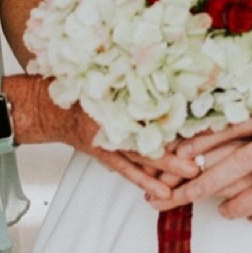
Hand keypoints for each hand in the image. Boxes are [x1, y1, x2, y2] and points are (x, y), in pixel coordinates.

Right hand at [5, 77, 193, 202]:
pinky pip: (128, 170)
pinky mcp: (106, 153)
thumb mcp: (105, 74)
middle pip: (151, 136)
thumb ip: (133, 74)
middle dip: (177, 149)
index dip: (176, 113)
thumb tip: (169, 59)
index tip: (201, 120)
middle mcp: (116, 120)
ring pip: (142, 157)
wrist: (51, 109)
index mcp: (119, 99)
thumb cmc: (83, 88)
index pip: (153, 106)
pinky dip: (146, 181)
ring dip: (167, 168)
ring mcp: (111, 140)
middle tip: (200, 158)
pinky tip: (162, 193)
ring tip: (190, 176)